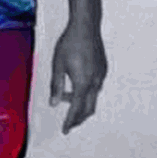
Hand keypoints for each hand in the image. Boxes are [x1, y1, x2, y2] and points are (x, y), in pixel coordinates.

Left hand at [49, 19, 106, 133]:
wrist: (86, 27)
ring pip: (92, 98)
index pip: (76, 109)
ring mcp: (101, 76)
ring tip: (65, 97)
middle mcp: (94, 82)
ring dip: (80, 103)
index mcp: (82, 83)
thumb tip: (54, 103)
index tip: (65, 130)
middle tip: (69, 124)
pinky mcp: (103, 70)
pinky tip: (75, 84)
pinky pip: (95, 88)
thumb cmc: (69, 44)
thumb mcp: (57, 65)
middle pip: (88, 109)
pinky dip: (85, 92)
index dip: (70, 121)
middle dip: (78, 118)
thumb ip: (56, 86)